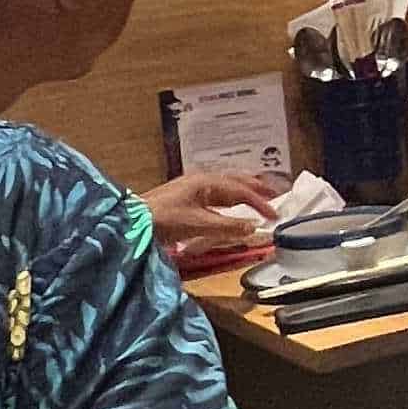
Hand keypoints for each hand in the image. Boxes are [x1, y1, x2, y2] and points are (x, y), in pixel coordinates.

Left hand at [142, 166, 280, 265]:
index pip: (241, 191)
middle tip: (274, 194)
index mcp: (206, 182)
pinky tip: (230, 206)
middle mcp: (201, 181)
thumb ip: (228, 226)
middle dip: (256, 187)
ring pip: (226, 186)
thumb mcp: (199, 224)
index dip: (260, 203)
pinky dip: (230, 199)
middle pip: (236, 181)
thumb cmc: (163, 219)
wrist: (133, 223)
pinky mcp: (185, 198)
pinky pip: (216, 194)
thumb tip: (253, 227)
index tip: (275, 215)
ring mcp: (192, 188)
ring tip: (257, 197)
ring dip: (244, 191)